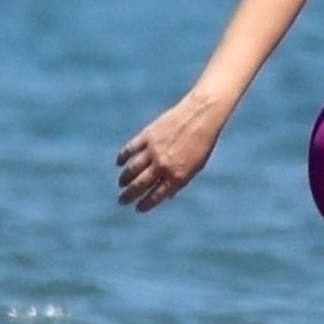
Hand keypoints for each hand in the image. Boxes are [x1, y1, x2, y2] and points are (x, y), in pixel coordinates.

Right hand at [116, 92, 224, 212]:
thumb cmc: (203, 142)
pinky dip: (123, 158)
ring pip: (132, 169)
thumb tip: (168, 196)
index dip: (145, 204)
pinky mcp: (147, 136)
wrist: (201, 115)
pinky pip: (130, 150)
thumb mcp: (196, 166)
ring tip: (122, 184)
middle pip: (140, 185)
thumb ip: (180, 181)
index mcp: (177, 176)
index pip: (156, 196)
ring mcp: (154, 150)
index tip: (138, 208)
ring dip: (124, 179)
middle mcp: (163, 165)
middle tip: (122, 201)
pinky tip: (120, 163)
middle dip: (129, 196)